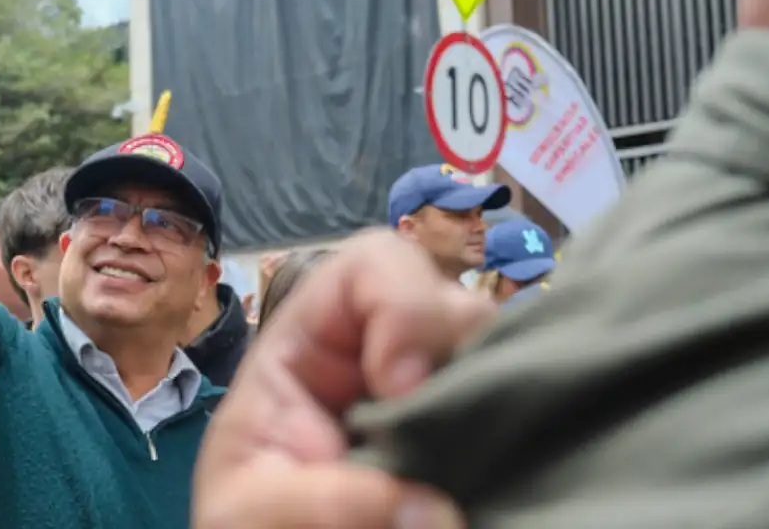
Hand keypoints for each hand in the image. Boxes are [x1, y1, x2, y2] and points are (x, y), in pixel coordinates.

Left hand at [193, 229, 494, 528]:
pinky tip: (501, 468)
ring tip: (473, 459)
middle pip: (449, 301)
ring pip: (496, 349)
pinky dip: (521, 428)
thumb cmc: (247, 523)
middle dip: (458, 352)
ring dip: (493, 394)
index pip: (371, 264)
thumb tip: (433, 507)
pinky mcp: (468, 438)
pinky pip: (518, 404)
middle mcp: (378, 352)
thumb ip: (317, 500)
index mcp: (310, 343)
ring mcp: (430, 392)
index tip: (401, 387)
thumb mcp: (252, 509)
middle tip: (452, 434)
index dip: (402, 305)